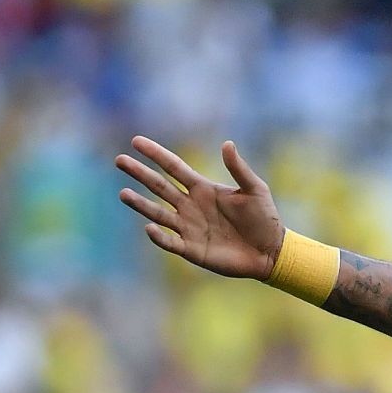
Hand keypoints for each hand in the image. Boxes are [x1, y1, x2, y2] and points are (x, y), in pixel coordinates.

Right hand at [115, 137, 284, 278]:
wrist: (272, 251)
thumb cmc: (265, 219)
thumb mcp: (255, 190)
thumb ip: (239, 169)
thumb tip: (227, 144)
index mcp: (202, 189)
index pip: (173, 167)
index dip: (156, 154)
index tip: (136, 141)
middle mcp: (190, 206)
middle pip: (159, 186)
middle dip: (140, 173)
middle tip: (120, 160)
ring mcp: (188, 227)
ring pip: (158, 213)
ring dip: (140, 204)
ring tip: (123, 194)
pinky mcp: (191, 249)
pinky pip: (170, 242)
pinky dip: (159, 236)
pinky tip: (149, 227)